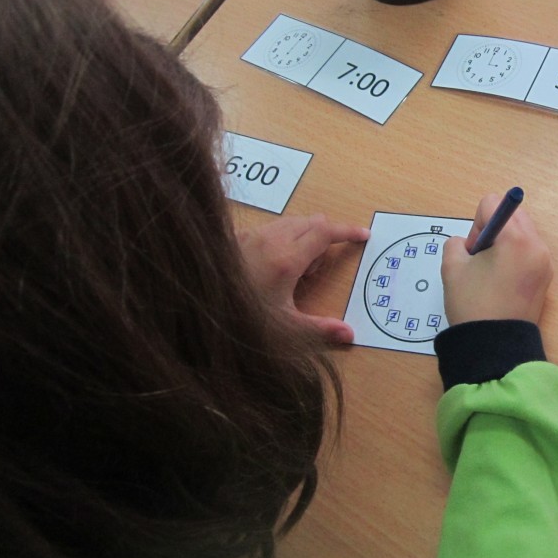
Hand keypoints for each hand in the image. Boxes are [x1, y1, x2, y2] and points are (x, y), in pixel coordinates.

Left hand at [237, 215, 369, 343]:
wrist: (193, 309)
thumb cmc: (241, 320)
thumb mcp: (284, 330)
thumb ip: (319, 329)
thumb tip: (350, 334)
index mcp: (288, 258)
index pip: (326, 232)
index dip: (348, 231)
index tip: (363, 235)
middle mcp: (271, 238)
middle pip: (311, 222)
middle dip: (325, 240)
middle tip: (315, 273)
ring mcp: (251, 235)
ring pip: (290, 223)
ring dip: (303, 239)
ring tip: (294, 273)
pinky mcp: (234, 238)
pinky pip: (269, 229)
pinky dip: (282, 239)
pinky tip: (270, 268)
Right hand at [441, 194, 552, 325]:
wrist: (494, 347)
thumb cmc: (473, 305)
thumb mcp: (452, 267)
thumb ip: (456, 243)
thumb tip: (470, 245)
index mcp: (516, 239)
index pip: (493, 204)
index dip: (476, 223)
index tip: (474, 251)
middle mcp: (537, 246)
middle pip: (512, 215)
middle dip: (493, 230)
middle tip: (481, 259)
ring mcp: (545, 262)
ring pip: (521, 233)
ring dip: (503, 243)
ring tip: (490, 274)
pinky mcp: (546, 277)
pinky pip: (528, 252)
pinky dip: (513, 257)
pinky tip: (500, 282)